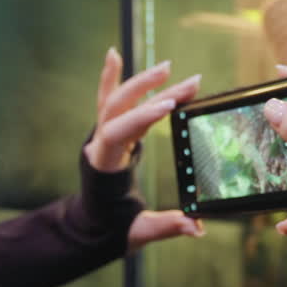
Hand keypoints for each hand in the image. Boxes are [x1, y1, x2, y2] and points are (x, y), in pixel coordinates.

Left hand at [85, 47, 205, 250]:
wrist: (91, 225)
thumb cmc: (113, 227)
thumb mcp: (139, 232)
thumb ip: (166, 227)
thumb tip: (196, 228)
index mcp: (103, 166)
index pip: (117, 133)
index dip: (141, 117)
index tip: (169, 106)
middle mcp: (98, 146)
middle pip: (118, 108)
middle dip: (149, 91)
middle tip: (184, 83)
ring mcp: (100, 137)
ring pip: (115, 100)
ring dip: (141, 82)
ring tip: (168, 67)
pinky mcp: (106, 133)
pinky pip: (107, 101)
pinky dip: (110, 77)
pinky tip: (113, 54)